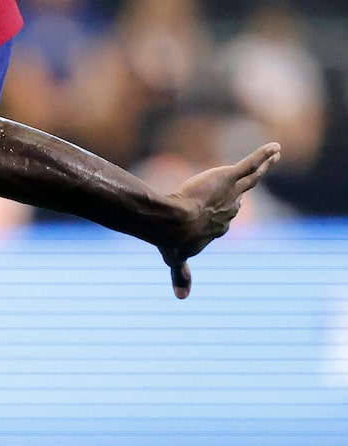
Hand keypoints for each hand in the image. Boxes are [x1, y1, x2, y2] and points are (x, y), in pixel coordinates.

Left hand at [158, 142, 279, 297]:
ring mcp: (232, 193)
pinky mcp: (229, 178)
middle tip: (256, 175)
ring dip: (264, 166)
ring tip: (274, 155)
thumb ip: (180, 275)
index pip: (227, 217)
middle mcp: (230, 211)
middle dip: (247, 186)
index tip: (236, 204)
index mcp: (218, 227)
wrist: (173, 223)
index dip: (229, 211)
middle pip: (242, 196)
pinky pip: (251, 164)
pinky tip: (274, 147)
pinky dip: (263, 155)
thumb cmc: (172, 240)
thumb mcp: (176, 258)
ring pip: (252, 178)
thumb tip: (181, 298)